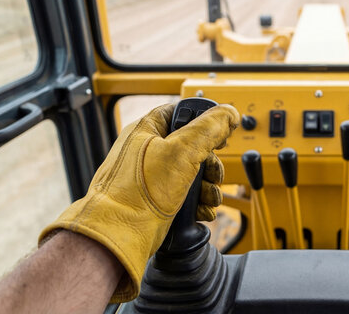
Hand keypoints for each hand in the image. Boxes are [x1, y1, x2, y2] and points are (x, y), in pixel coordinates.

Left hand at [39, 103, 239, 301]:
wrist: (120, 236)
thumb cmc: (138, 194)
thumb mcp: (181, 152)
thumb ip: (209, 129)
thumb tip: (228, 113)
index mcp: (147, 130)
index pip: (181, 112)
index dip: (204, 121)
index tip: (218, 133)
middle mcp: (148, 151)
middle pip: (193, 147)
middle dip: (210, 164)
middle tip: (213, 174)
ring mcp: (152, 177)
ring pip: (192, 174)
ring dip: (208, 187)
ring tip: (209, 197)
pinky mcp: (157, 199)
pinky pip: (186, 195)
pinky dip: (198, 203)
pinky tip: (202, 211)